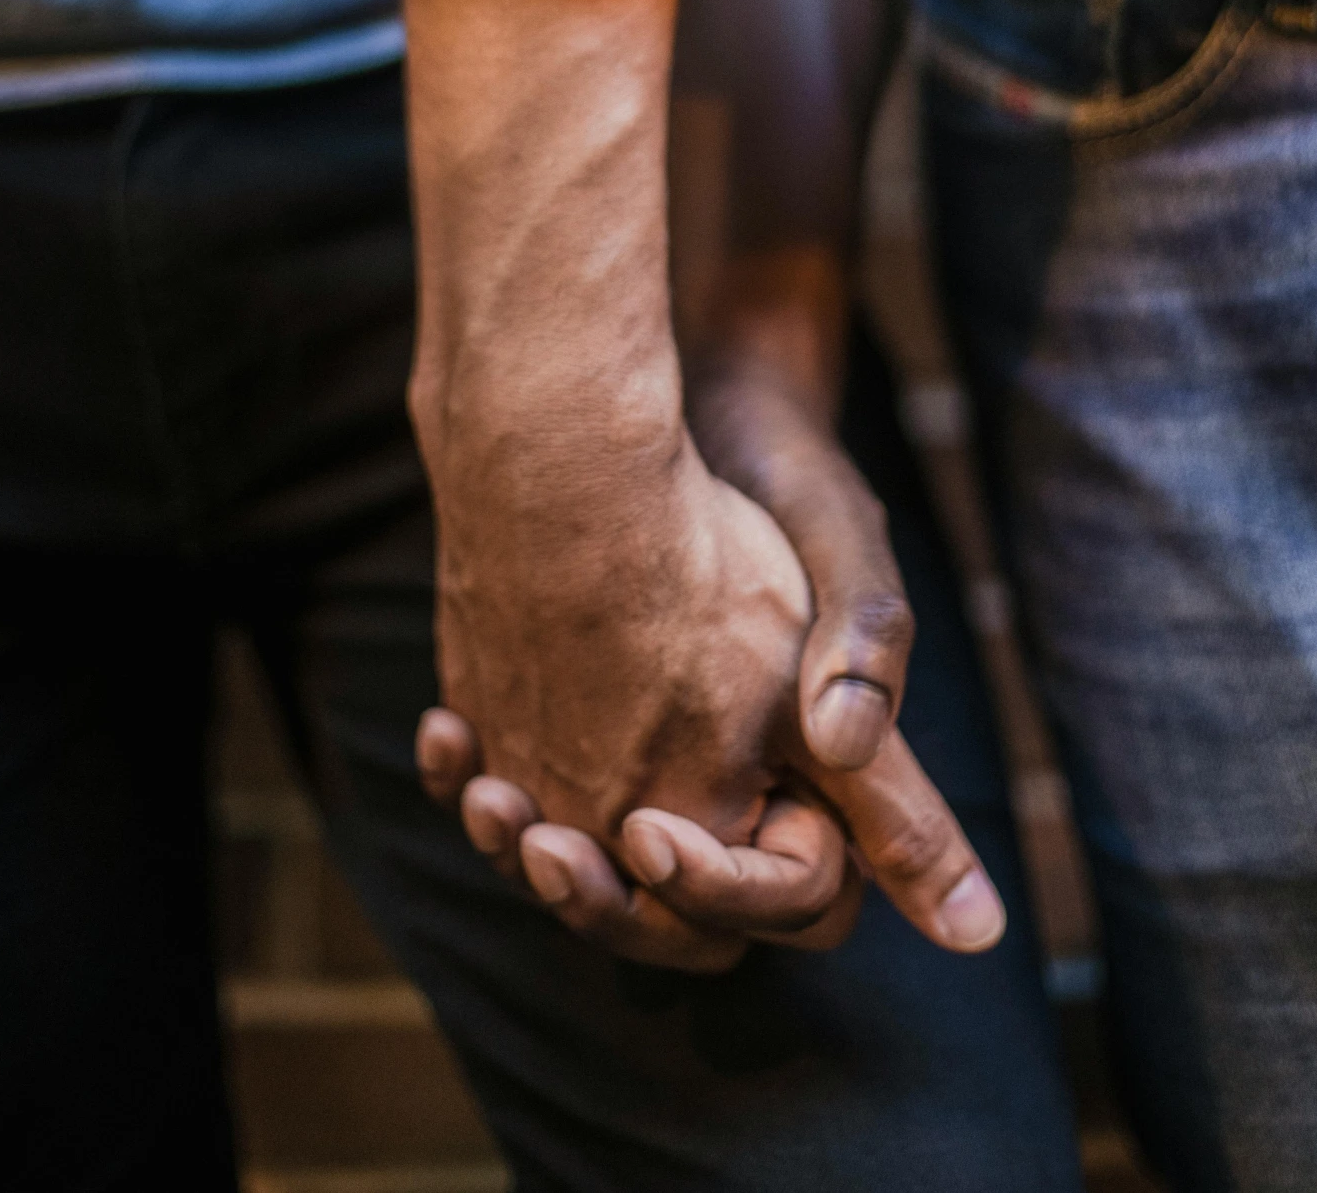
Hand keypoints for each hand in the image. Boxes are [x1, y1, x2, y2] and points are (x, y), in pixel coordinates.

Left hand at [420, 426, 1002, 972]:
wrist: (705, 400)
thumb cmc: (784, 476)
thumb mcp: (840, 553)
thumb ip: (866, 656)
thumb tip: (862, 768)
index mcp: (824, 761)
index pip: (796, 898)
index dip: (719, 890)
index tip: (650, 835)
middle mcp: (743, 778)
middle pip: (676, 916)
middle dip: (604, 900)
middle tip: (543, 844)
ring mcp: (655, 754)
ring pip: (590, 868)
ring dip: (527, 851)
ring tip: (488, 797)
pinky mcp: (578, 717)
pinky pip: (530, 793)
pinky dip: (477, 781)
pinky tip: (450, 737)